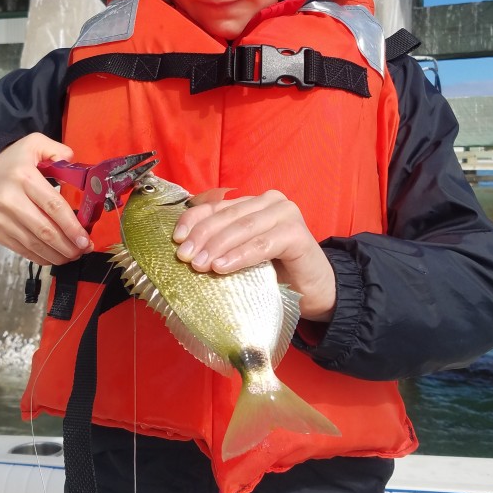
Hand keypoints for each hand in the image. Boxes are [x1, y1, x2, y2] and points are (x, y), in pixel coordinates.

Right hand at [0, 133, 93, 265]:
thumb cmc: (9, 163)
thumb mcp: (32, 144)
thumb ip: (56, 150)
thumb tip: (72, 163)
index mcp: (25, 178)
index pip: (53, 206)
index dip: (72, 226)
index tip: (85, 238)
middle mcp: (11, 201)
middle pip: (45, 230)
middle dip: (68, 245)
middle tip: (84, 249)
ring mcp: (2, 220)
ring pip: (35, 244)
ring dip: (58, 254)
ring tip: (73, 255)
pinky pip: (23, 250)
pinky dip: (41, 257)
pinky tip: (55, 257)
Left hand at [172, 190, 335, 321]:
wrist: (316, 290)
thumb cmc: (276, 272)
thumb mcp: (242, 254)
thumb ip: (222, 244)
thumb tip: (185, 248)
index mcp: (253, 202)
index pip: (216, 206)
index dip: (194, 220)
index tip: (176, 239)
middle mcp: (270, 201)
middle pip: (228, 216)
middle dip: (202, 236)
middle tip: (185, 257)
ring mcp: (286, 214)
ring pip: (243, 227)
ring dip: (218, 246)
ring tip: (200, 264)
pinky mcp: (298, 234)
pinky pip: (263, 244)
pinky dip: (240, 255)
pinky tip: (222, 267)